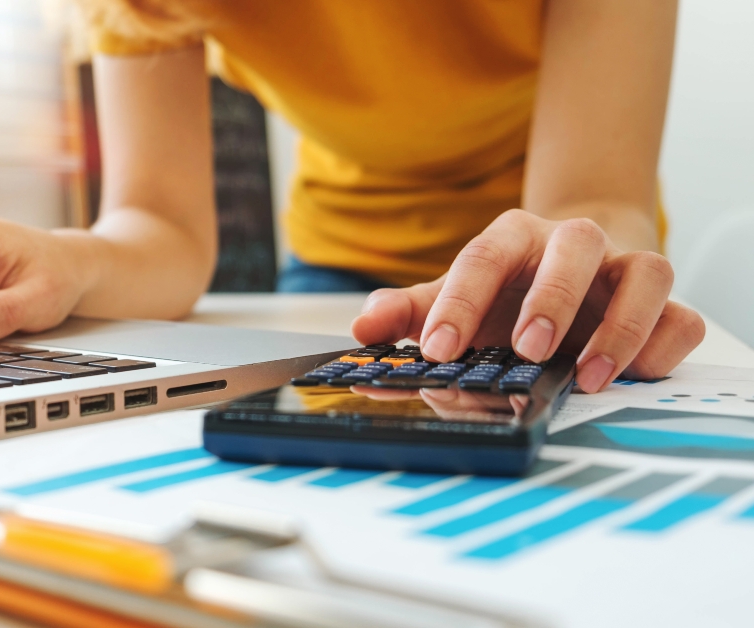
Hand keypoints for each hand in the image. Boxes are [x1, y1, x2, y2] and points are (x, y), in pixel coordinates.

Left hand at [352, 210, 704, 392]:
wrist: (577, 272)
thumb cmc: (508, 291)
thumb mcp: (455, 297)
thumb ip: (410, 312)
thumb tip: (362, 329)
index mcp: (513, 239)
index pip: (484, 256)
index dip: (459, 301)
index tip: (438, 349)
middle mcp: (573, 244)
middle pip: (573, 246)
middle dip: (551, 296)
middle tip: (528, 349)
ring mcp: (625, 270)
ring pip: (644, 273)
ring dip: (619, 325)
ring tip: (586, 376)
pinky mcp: (664, 304)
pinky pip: (680, 316)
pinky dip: (661, 345)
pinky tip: (633, 375)